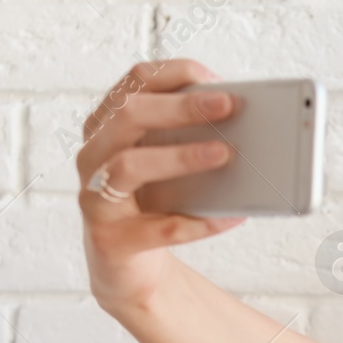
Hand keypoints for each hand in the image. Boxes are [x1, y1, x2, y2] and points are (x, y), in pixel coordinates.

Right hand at [75, 58, 245, 313]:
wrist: (129, 268)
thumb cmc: (155, 205)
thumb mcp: (171, 166)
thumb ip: (192, 140)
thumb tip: (248, 128)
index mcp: (108, 125)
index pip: (135, 82)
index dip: (175, 74)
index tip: (215, 80)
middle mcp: (93, 156)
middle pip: (128, 115)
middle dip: (181, 107)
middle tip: (228, 105)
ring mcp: (95, 198)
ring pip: (128, 166)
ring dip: (180, 157)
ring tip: (224, 155)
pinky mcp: (110, 240)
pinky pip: (155, 229)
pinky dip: (197, 223)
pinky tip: (231, 218)